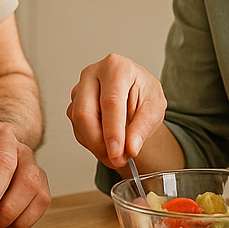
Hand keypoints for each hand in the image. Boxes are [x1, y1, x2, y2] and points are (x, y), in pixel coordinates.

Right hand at [66, 54, 166, 169]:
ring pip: (78, 123)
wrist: (134, 95)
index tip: (118, 153)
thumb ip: (143, 127)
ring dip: (96, 145)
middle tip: (116, 160)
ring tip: (116, 155)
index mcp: (116, 67)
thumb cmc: (144, 95)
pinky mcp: (73, 103)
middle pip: (85, 113)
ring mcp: (79, 88)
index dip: (113, 131)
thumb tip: (130, 148)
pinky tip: (107, 144)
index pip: (111, 102)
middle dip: (99, 142)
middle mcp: (93, 74)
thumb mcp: (155, 108)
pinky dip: (91, 143)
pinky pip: (76, 128)